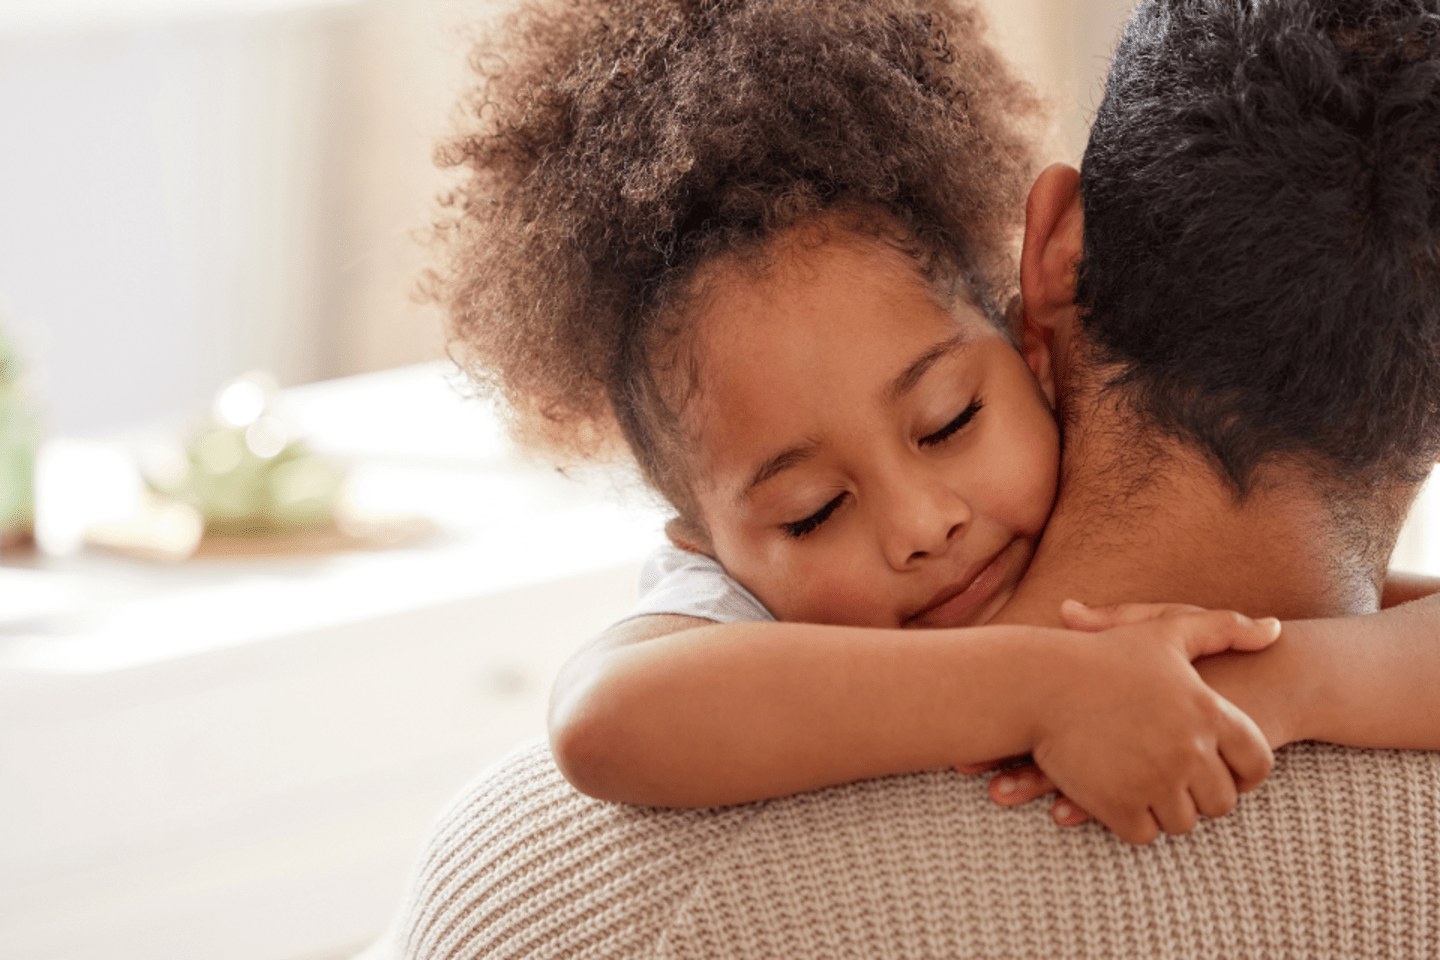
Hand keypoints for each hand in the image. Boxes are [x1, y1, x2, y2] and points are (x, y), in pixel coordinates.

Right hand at [1026, 603, 1279, 844]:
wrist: (1035, 682)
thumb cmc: (1102, 655)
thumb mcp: (1166, 630)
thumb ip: (1224, 628)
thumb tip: (1276, 631)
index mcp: (1209, 712)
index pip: (1257, 765)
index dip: (1242, 772)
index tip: (1219, 769)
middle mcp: (1190, 751)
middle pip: (1220, 801)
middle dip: (1198, 793)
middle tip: (1168, 774)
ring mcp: (1155, 782)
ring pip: (1182, 821)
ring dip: (1164, 808)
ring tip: (1139, 782)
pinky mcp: (1119, 805)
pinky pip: (1143, 833)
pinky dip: (1130, 820)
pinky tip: (1114, 793)